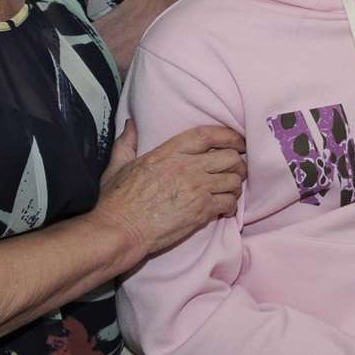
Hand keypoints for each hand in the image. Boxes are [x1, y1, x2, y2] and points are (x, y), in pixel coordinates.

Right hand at [93, 121, 244, 258]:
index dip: (228, 135)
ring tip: (230, 190)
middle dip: (238, 162)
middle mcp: (187, 167)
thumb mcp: (118, 165)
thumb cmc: (116, 201)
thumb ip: (127, 143)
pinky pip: (229, 203)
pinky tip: (224, 209)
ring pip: (233, 180)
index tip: (237, 140)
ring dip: (235, 185)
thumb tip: (131, 124)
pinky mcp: (202, 211)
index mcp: (169, 152)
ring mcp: (197, 189)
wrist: (120, 230)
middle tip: (237, 169)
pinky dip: (231, 206)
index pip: (208, 135)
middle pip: (229, 157)